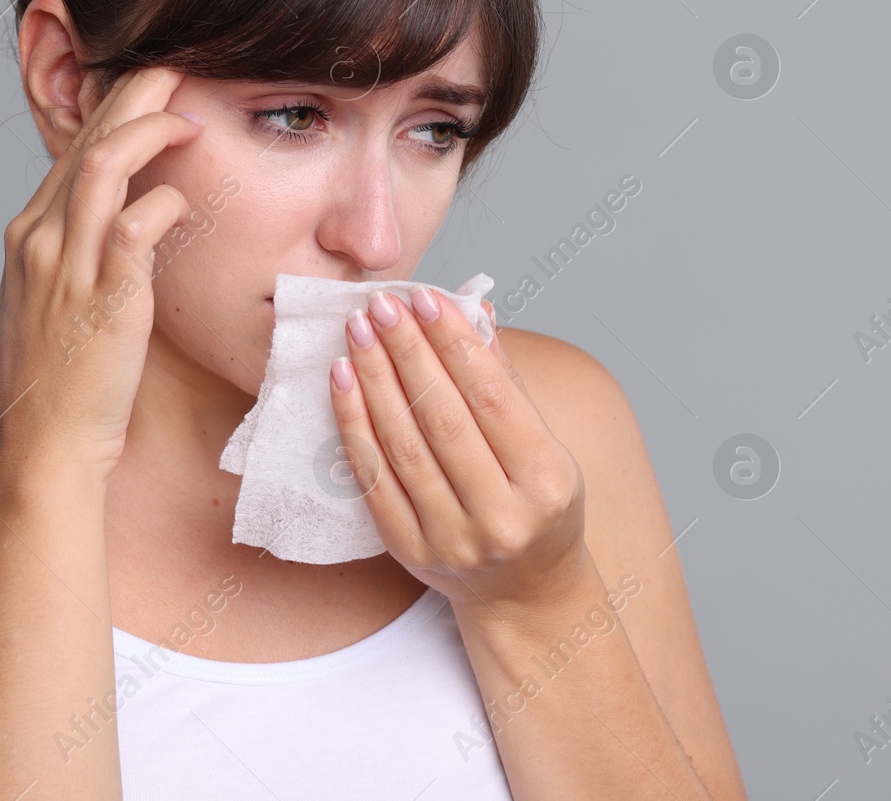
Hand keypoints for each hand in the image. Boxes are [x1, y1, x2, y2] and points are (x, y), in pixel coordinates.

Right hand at [0, 67, 203, 479]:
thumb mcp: (57, 302)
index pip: (73, 149)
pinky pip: (134, 228)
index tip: (156, 88)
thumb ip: (84, 256)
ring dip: (150, 130)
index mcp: (30, 236)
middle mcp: (40, 239)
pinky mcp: (103, 299)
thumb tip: (128, 223)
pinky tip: (187, 196)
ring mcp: (66, 267)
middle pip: (87, 140)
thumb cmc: (61, 382)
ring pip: (102, 166)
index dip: (116, 111)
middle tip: (180, 66)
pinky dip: (164, 202)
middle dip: (134, 95)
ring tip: (191, 114)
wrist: (42, 446)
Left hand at [328, 289, 588, 615]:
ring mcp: (451, 538)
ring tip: (359, 331)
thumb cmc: (538, 506)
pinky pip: (373, 476)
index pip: (491, 396)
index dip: (453, 342)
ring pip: (403, 444)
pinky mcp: (408, 550)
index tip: (425, 298)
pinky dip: (354, 423)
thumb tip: (471, 312)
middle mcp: (501, 516)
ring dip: (375, 379)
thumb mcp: (545, 447)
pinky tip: (344, 381)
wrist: (524, 593)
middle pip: (442, 418)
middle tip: (381, 304)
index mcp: (546, 482)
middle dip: (407, 351)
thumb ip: (506, 383)